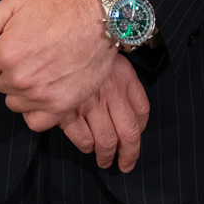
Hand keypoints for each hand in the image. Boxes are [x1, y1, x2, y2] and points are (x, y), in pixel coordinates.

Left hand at [0, 0, 116, 130]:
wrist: (99, 22)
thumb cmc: (58, 10)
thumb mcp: (16, 2)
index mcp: (5, 54)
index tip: (9, 47)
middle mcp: (20, 78)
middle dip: (7, 71)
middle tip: (29, 55)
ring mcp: (40, 96)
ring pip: (13, 103)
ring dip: (20, 91)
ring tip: (38, 72)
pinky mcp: (60, 107)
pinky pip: (34, 122)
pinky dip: (35, 111)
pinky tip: (42, 94)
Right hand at [60, 55, 149, 171]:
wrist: (60, 39)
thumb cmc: (86, 53)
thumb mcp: (114, 62)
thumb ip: (127, 88)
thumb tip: (135, 120)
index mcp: (125, 79)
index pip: (142, 113)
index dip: (140, 131)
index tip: (134, 143)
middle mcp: (111, 92)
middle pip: (129, 134)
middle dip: (127, 155)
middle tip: (124, 165)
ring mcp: (89, 102)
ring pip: (106, 141)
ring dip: (106, 156)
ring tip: (104, 160)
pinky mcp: (67, 110)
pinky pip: (83, 139)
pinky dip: (86, 146)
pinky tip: (87, 145)